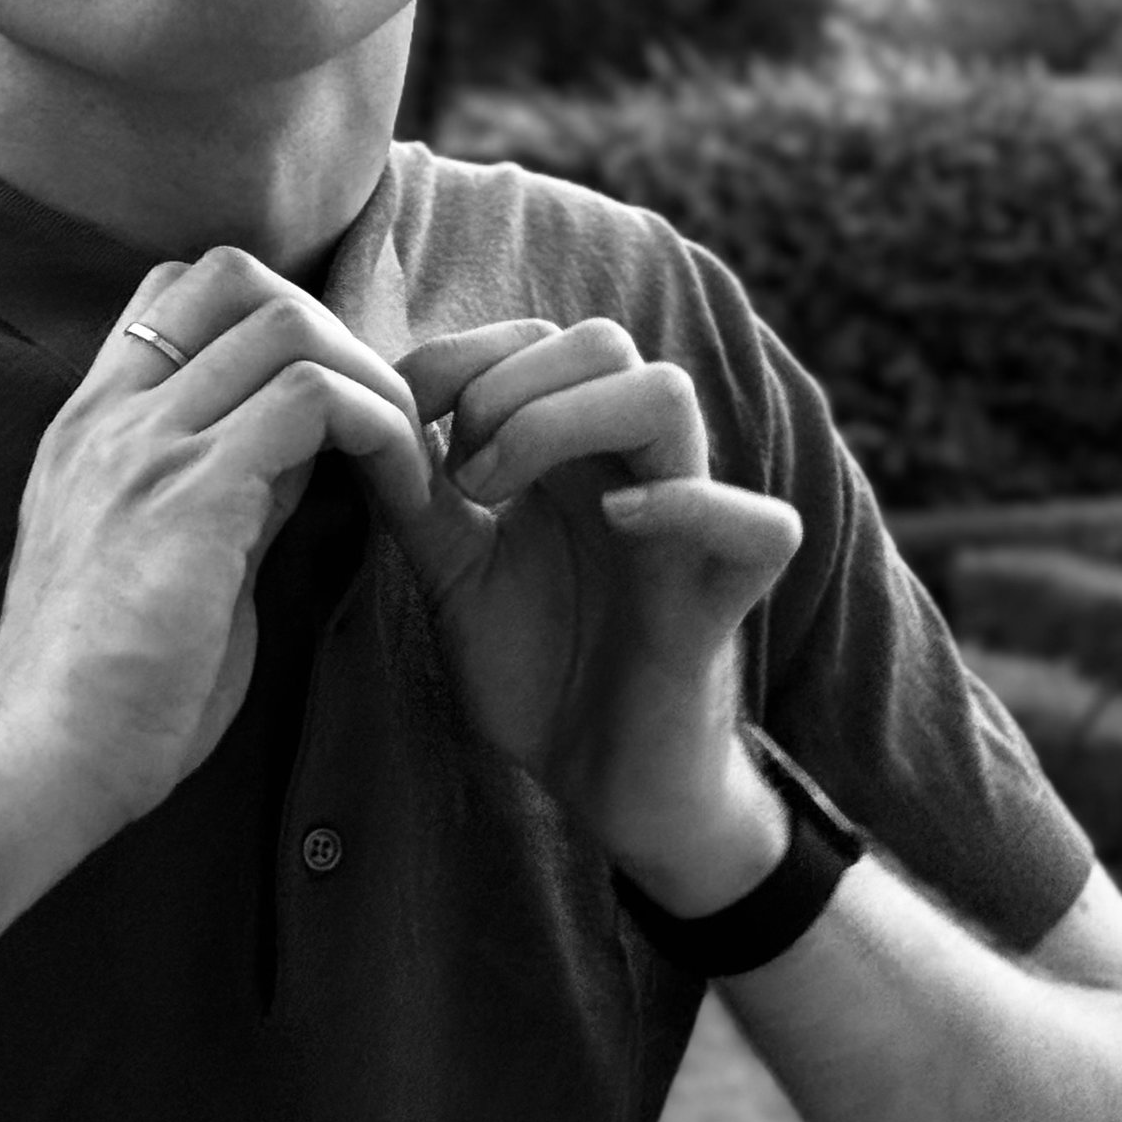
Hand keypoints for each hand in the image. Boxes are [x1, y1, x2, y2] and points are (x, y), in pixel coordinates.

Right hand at [0, 251, 431, 862]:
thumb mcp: (157, 564)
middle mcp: (108, 416)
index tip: (322, 395)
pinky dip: (377, 426)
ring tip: (403, 451)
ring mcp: (144, 445)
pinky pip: (311, 398)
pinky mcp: (194, 492)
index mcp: (87, 428)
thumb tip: (296, 457)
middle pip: (231, 275)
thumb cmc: (102, 692)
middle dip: (326, 322)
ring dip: (367, 373)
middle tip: (377, 410)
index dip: (262, 315)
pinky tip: (402, 488)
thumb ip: (219, 496)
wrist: (41, 760)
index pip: (172, 292)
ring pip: (284, 322)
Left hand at [388, 319, 802, 906]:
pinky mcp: (726, 596)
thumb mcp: (451, 571)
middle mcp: (636, 468)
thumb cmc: (535, 668)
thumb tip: (360, 412)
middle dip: (511, 386)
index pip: (540, 337)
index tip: (411, 427)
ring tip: (498, 498)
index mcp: (575, 452)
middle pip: (605, 341)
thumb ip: (412, 494)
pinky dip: (689, 506)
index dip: (466, 357)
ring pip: (670, 394)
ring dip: (567, 423)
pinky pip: (761, 522)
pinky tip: (617, 523)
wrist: (599, 783)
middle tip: (460, 476)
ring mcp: (687, 524)